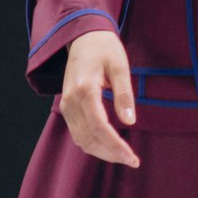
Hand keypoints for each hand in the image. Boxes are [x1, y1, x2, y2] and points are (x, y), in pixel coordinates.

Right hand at [60, 29, 140, 167]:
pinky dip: (93, 143)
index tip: (132, 157)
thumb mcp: (120, 66)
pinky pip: (78, 132)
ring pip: (81, 139)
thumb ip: (124, 94)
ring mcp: (66, 105)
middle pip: (89, 138)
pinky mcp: (66, 107)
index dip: (115, 145)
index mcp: (85, 89)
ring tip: (123, 156)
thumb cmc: (104, 48)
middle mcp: (71, 100)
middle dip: (110, 153)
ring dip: (101, 151)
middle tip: (132, 161)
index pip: (99, 127)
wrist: (83, 36)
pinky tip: (109, 146)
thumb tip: (130, 122)